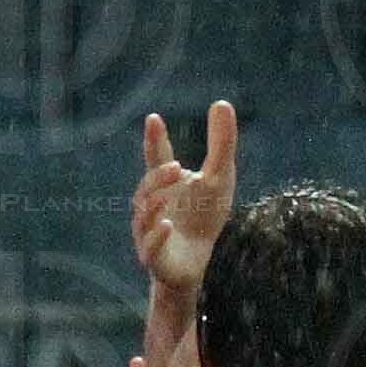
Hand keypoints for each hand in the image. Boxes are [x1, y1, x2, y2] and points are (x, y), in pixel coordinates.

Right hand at [131, 105, 236, 294]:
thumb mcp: (218, 179)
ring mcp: (148, 232)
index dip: (153, 140)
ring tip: (169, 194)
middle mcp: (150, 205)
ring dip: (155, 203)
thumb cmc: (202, 217)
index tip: (154, 118)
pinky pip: (149, 247)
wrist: (196, 264)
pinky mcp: (154, 259)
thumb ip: (220, 144)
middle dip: (158, 177)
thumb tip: (222, 103)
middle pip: (147, 188)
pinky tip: (166, 225)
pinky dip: (156, 235)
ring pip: (143, 216)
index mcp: (164, 184)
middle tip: (176, 166)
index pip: (155, 158)